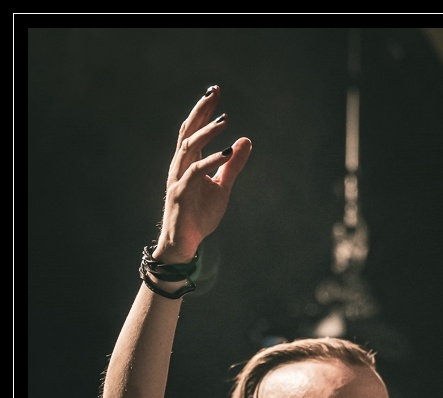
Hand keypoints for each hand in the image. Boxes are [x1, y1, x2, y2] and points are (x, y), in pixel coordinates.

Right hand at [154, 85, 251, 262]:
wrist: (185, 243)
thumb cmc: (199, 215)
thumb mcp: (222, 187)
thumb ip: (233, 165)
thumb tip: (246, 140)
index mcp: (188, 162)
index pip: (194, 129)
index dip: (204, 110)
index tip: (215, 91)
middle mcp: (180, 165)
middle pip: (188, 131)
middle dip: (201, 110)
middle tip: (214, 92)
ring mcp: (178, 178)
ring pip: (189, 147)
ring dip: (207, 132)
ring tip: (224, 120)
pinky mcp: (181, 193)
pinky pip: (196, 172)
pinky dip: (212, 160)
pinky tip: (227, 152)